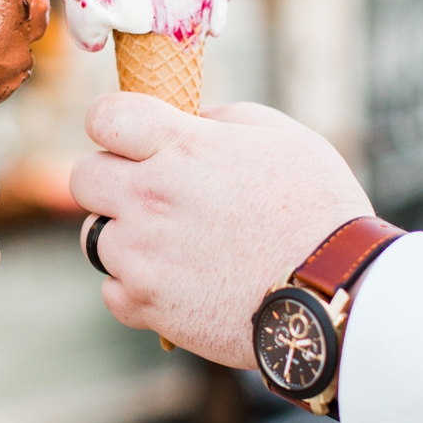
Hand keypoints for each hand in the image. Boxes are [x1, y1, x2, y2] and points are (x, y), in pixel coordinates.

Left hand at [70, 95, 371, 368]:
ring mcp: (143, 254)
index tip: (134, 138)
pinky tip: (180, 284)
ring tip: (175, 245)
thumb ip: (219, 120)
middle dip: (113, 180)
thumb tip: (186, 121)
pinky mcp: (146, 304)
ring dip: (126, 237)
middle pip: (84, 177)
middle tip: (152, 195)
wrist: (338, 292)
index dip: (116, 125)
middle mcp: (150, 196)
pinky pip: (112, 290)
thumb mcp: (280, 136)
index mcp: (181, 146)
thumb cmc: (319, 208)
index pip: (104, 117)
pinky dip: (138, 289)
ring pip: (95, 236)